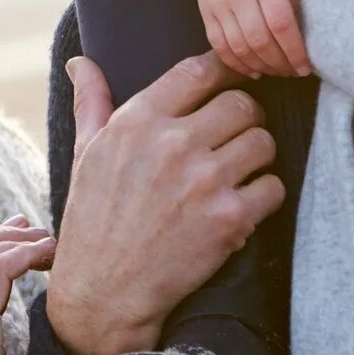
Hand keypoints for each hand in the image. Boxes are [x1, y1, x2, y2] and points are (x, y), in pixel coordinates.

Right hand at [45, 52, 284, 354]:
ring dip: (258, 156)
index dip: (223, 71)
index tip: (229, 81)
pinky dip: (264, 195)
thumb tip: (80, 61)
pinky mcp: (228, 219)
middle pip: (242, 103)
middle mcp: (173, 144)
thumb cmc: (93, 219)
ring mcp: (204, 181)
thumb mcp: (85, 153)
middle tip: (234, 136)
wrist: (104, 293)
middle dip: (244, 118)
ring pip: (263, 142)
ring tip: (240, 170)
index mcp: (138, 120)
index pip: (200, 70)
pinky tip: (243, 204)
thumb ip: (92, 101)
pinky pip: (272, 187)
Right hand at [190, 0, 309, 77]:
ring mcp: (217, 3)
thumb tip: (299, 32)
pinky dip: (235, 62)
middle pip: (260, 41)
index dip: (295, 51)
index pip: (281, 25)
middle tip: (294, 72)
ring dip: (260, 66)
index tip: (306, 67)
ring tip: (276, 71)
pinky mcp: (204, 9)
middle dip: (280, 64)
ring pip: (238, 47)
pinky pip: (217, 44)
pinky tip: (251, 69)